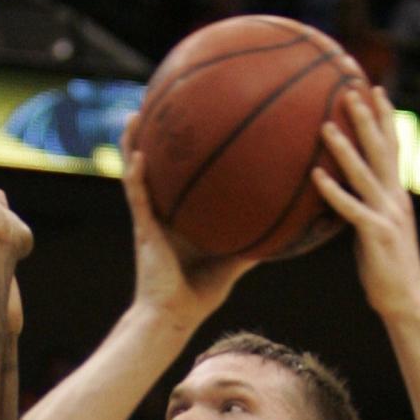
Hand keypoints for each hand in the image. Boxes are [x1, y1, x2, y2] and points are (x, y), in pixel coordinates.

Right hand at [121, 116, 256, 327]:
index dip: (180, 154)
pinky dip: (136, 175)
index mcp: (178, 219)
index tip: (191, 125)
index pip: (178, 179)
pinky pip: (137, 196)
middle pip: (155, 167)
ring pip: (136, 174)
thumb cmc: (199, 296)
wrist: (173, 316)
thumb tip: (287, 233)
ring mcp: (148, 220)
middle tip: (161, 104)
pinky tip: (139, 153)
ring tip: (136, 115)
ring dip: (133, 145)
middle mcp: (160, 214)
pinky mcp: (142, 230)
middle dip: (155, 137)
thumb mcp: (233, 264)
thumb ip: (252, 246)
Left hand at [311, 87, 419, 320]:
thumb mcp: (372, 232)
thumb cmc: (385, 270)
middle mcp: (396, 199)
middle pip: (382, 150)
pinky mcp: (376, 234)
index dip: (385, 118)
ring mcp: (388, 215)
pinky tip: (315, 175)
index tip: (376, 90)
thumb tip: (338, 197)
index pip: (392, 147)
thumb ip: (360, 210)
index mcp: (397, 196)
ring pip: (364, 173)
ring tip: (326, 124)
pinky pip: (350, 207)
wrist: (405, 301)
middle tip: (352, 89)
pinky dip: (332, 190)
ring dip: (345, 147)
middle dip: (368, 118)